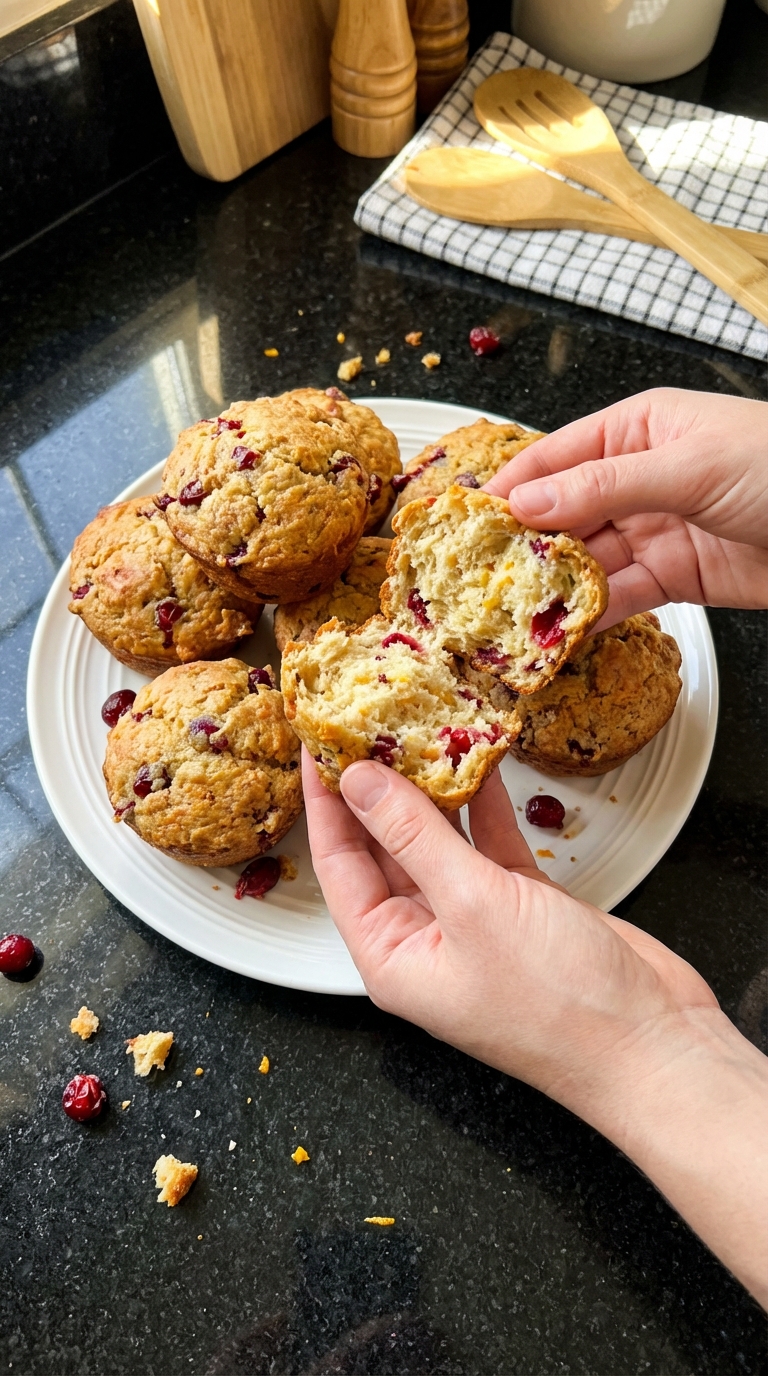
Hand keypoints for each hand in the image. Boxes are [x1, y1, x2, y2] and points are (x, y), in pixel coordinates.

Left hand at [304, 749, 767, 1304]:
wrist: (652, 1044)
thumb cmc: (559, 1005)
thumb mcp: (473, 905)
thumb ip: (414, 836)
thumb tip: (358, 781)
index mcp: (391, 954)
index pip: (339, 864)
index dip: (327, 801)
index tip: (320, 742)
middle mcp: (425, 938)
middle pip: (383, 848)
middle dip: (376, 787)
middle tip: (368, 722)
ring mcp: (475, 920)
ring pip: (438, 841)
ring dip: (432, 789)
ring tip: (418, 728)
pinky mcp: (521, 905)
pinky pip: (488, 844)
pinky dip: (486, 804)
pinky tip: (481, 760)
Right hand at [484, 388, 767, 628]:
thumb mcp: (689, 466)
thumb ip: (605, 486)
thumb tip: (530, 502)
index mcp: (639, 430)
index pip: (555, 457)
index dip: (510, 489)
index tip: (466, 522)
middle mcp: (641, 478)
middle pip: (565, 514)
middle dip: (525, 547)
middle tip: (480, 580)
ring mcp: (658, 530)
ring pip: (588, 561)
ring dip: (553, 588)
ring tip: (511, 614)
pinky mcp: (678, 578)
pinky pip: (621, 596)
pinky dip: (590, 615)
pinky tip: (560, 630)